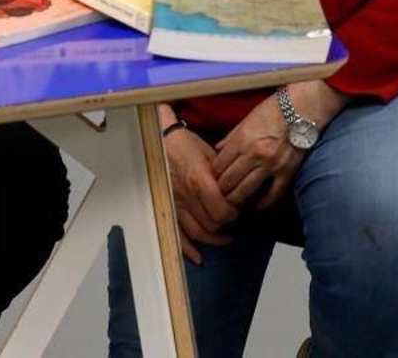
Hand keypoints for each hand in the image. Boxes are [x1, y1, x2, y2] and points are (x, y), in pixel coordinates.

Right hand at [161, 127, 237, 265]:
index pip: (221, 211)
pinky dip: (188, 249)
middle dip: (225, 223)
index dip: (233, 212)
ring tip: (225, 237)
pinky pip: (177, 235)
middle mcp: (186, 197)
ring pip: (198, 233)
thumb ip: (223, 175)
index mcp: (199, 181)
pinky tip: (199, 257)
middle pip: (212, 224)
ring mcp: (175, 205)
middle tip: (231, 216)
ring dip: (214, 238)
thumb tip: (237, 191)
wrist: (160, 140)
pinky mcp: (167, 209)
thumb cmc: (185, 144)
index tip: (237, 207)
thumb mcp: (210, 154)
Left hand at [210, 97, 299, 209]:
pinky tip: (256, 204)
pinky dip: (262, 202)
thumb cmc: (274, 110)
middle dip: (221, 189)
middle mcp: (254, 154)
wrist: (303, 108)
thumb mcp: (247, 119)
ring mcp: (271, 165)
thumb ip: (231, 137)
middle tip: (220, 193)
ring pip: (246, 191)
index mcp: (242, 140)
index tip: (213, 178)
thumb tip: (218, 150)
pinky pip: (272, 194)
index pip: (219, 166)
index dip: (213, 175)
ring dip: (236, 198)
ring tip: (233, 200)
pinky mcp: (287, 172)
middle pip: (229, 181)